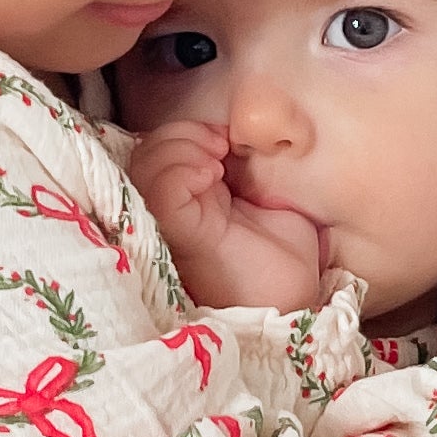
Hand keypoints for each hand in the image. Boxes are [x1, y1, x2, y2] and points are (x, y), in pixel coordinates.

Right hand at [120, 120, 324, 312]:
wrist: (293, 303)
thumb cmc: (281, 264)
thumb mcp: (271, 202)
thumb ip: (250, 170)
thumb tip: (248, 137)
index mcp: (189, 203)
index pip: (158, 153)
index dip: (184, 132)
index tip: (224, 136)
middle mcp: (172, 213)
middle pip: (144, 155)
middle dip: (179, 135)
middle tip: (220, 144)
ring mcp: (172, 226)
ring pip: (144, 168)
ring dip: (180, 148)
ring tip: (215, 161)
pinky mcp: (182, 237)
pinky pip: (161, 194)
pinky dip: (181, 171)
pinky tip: (210, 177)